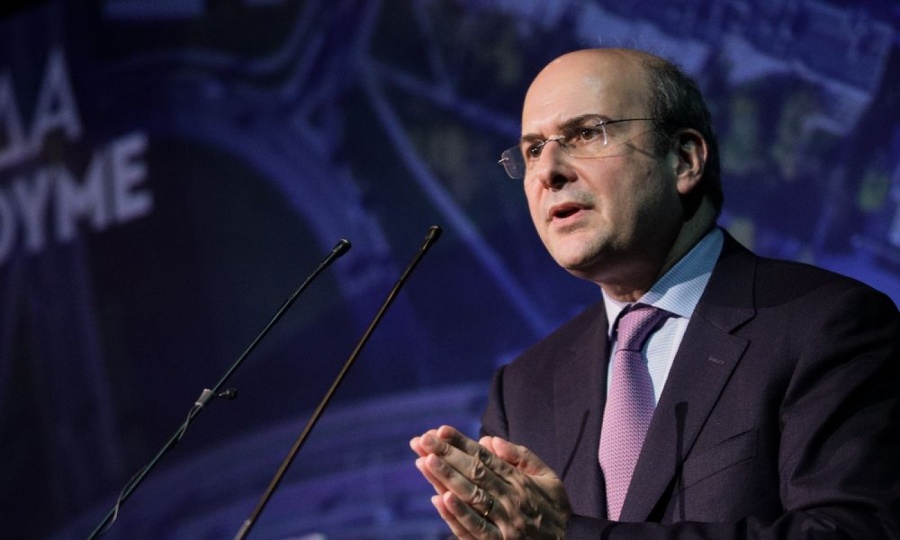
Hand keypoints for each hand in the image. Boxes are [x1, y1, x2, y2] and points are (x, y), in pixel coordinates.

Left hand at [410, 425, 571, 538]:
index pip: (484, 457)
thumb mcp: (548, 476)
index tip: (440, 430)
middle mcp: (510, 498)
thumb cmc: (555, 509)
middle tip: (422, 440)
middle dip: (446, 454)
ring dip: (446, 478)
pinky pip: (474, 529)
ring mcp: (504, 522)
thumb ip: (520, 456)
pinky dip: (456, 514)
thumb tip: (489, 440)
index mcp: (519, 481)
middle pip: (473, 472)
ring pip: (470, 497)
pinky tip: (439, 498)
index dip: (461, 443)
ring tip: (425, 461)